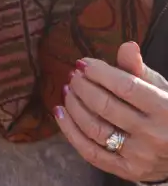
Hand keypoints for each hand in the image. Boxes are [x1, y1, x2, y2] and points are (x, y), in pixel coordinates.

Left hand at [56, 42, 167, 182]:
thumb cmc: (166, 113)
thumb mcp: (160, 89)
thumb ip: (139, 69)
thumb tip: (127, 45)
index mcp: (165, 110)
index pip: (125, 87)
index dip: (98, 72)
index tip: (82, 63)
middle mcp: (153, 136)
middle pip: (105, 106)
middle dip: (82, 86)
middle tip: (74, 76)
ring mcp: (140, 157)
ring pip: (94, 128)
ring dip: (74, 105)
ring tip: (68, 90)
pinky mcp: (127, 171)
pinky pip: (91, 152)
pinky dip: (69, 131)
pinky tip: (60, 111)